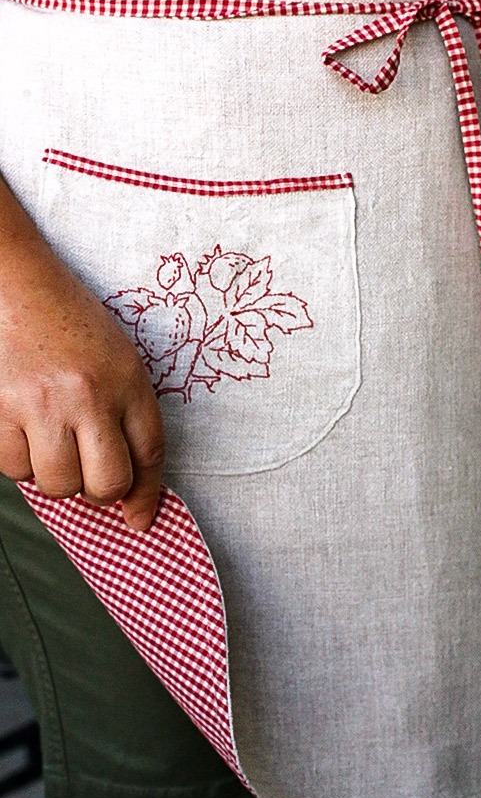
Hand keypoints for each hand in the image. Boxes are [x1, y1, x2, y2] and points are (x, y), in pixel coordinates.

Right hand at [0, 235, 163, 530]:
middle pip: (106, 483)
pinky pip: (13, 468)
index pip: (149, 453)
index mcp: (127, 379)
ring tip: (47, 441)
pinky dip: (16, 459)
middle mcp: (89, 394)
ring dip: (53, 475)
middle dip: (98, 491)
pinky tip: (18, 428)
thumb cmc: (65, 320)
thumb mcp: (115, 358)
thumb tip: (123, 488)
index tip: (139, 517)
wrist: (12, 280)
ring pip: (57, 484)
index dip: (146, 494)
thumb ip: (125, 414)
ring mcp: (41, 403)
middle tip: (85, 474)